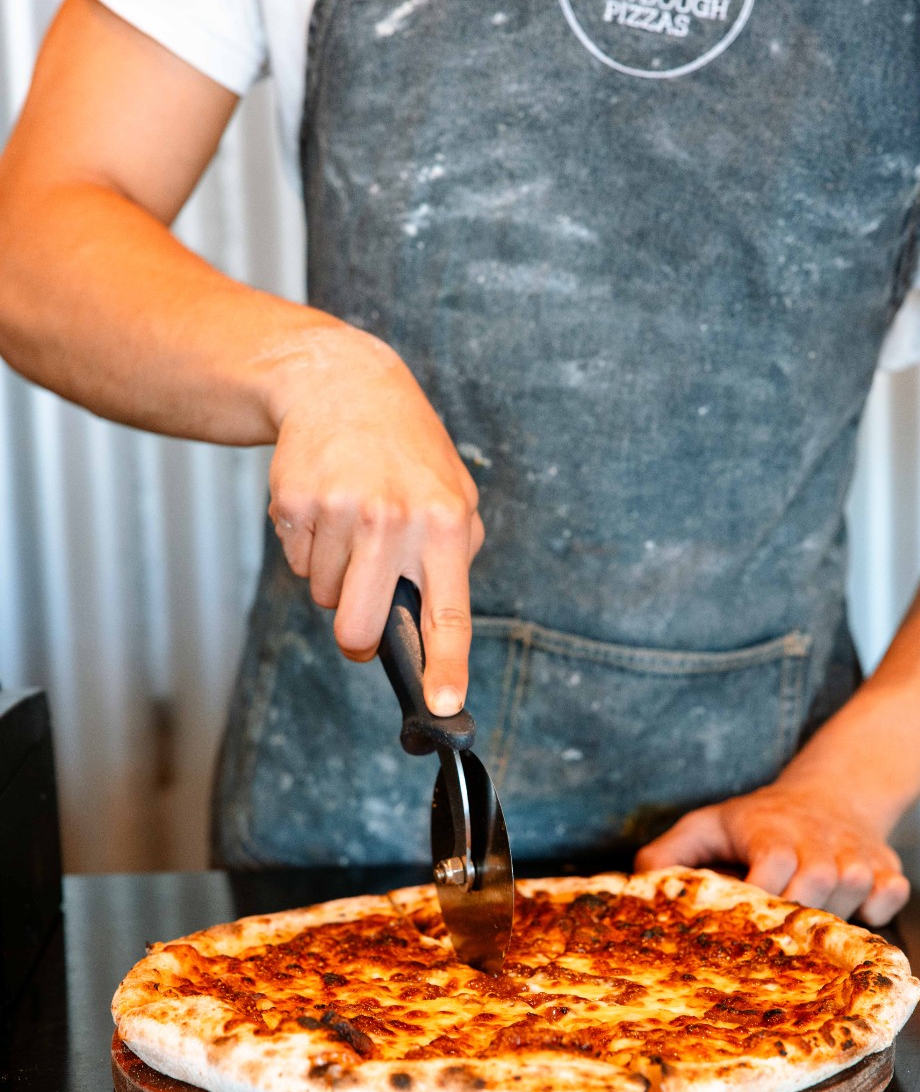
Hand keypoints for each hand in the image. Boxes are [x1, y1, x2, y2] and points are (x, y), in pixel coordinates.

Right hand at [267, 327, 483, 714]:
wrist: (343, 385)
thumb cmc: (406, 450)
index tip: (443, 706)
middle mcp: (394, 520)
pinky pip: (299, 566)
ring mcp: (340, 511)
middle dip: (356, 639)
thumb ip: (454, 559)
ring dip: (337, 577)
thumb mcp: (454, 493)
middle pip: (359, 627)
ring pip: (326, 597)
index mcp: (446, 524)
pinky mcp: (294, 504)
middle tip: (361, 622)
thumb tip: (438, 632)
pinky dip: (311, 550)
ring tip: (352, 524)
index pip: (448, 614)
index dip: (446, 668)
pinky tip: (326, 508)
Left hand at [635, 778, 908, 925]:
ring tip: (808, 918)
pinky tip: (854, 908)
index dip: (761, 899)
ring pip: (855, 893)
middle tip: (778, 931)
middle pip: (816, 887)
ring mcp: (856, 854)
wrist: (831, 794)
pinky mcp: (887, 867)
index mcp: (771, 832)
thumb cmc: (758, 821)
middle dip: (796, 915)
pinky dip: (879, 909)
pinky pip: (892, 896)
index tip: (747, 923)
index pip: (772, 869)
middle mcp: (817, 840)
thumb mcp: (707, 826)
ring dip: (833, 914)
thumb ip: (670, 854)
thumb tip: (640, 883)